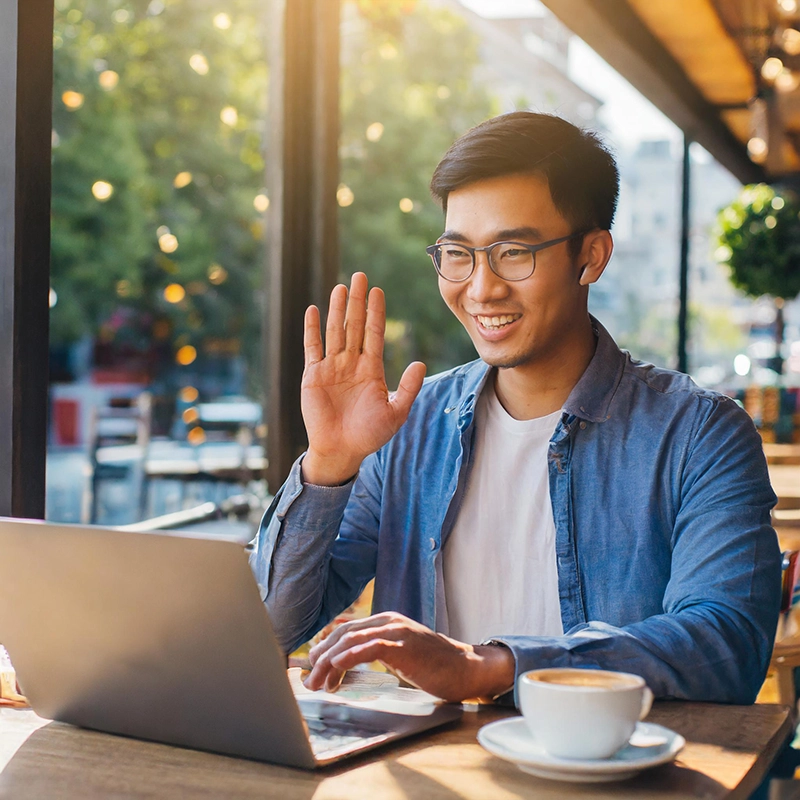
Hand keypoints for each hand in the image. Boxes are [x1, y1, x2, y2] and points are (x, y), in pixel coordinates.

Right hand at [301, 273, 425, 485]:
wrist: (342, 450)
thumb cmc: (369, 435)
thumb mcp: (396, 412)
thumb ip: (408, 388)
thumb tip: (421, 363)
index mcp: (371, 369)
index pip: (374, 334)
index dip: (376, 312)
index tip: (378, 291)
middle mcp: (352, 364)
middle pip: (355, 326)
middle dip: (358, 301)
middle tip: (361, 276)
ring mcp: (332, 368)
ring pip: (335, 331)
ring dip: (338, 309)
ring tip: (341, 287)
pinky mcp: (313, 375)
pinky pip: (312, 348)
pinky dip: (312, 329)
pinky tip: (313, 310)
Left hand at [303, 612, 515, 702]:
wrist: (465, 667)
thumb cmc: (433, 666)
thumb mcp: (399, 654)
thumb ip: (377, 652)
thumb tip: (346, 665)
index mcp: (386, 621)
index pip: (346, 630)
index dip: (325, 647)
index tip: (312, 667)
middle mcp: (388, 621)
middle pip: (343, 634)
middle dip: (321, 657)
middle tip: (309, 679)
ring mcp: (396, 631)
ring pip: (352, 640)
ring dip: (329, 662)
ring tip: (318, 681)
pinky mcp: (404, 646)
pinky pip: (371, 647)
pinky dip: (350, 656)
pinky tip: (337, 666)